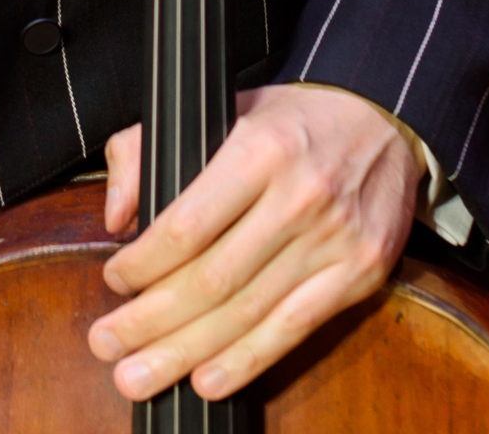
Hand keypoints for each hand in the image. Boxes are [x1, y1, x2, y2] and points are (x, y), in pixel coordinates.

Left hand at [88, 82, 420, 402]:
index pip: (188, 224)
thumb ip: (150, 147)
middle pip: (212, 279)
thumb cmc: (292, 121)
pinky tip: (208, 380)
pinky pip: (294, 328)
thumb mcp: (222, 108)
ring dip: (186, 352)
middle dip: (150, 320)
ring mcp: (333, 241)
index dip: (144, 262)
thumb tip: (116, 215)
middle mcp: (298, 197)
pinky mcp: (359, 275)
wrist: (383, 122)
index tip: (113, 279)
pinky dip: (247, 360)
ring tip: (139, 376)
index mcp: (259, 149)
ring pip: (247, 312)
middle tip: (105, 346)